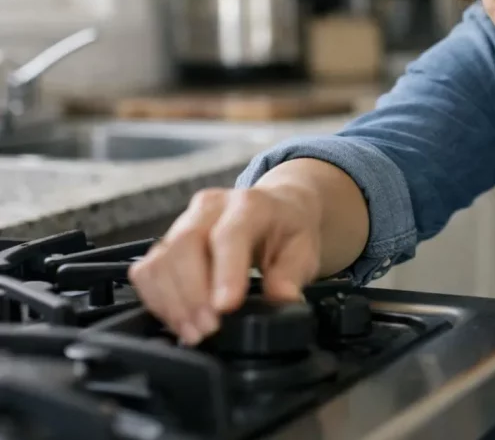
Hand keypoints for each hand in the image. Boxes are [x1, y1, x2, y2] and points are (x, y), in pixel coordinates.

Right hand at [128, 185, 322, 345]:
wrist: (276, 209)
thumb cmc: (288, 229)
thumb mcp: (303, 250)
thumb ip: (291, 275)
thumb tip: (282, 299)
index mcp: (250, 205)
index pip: (230, 235)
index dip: (224, 273)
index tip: (225, 308)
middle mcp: (211, 208)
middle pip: (185, 245)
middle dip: (192, 295)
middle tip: (208, 330)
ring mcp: (183, 222)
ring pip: (160, 259)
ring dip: (172, 302)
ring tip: (194, 333)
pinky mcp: (166, 241)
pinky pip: (147, 271)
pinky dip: (156, 300)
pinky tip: (177, 320)